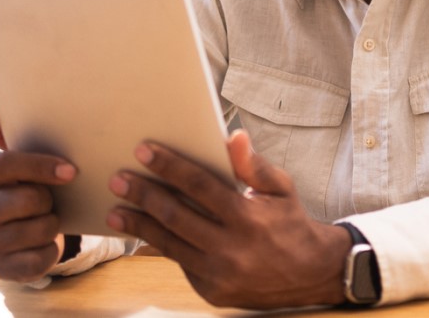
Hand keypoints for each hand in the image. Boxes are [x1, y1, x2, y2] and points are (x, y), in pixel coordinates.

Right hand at [0, 90, 76, 281]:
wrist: (18, 234)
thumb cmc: (25, 186)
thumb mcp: (20, 160)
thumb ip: (5, 129)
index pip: (8, 166)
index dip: (41, 167)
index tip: (71, 171)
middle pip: (28, 200)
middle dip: (49, 200)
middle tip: (51, 199)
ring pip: (38, 230)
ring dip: (52, 224)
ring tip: (48, 219)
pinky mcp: (1, 269)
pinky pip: (39, 260)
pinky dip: (51, 251)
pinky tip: (47, 243)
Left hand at [106, 130, 352, 308]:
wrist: (312, 275)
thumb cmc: (292, 224)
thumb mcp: (281, 189)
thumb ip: (253, 165)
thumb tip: (233, 136)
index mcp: (248, 217)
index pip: (199, 186)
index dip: (170, 166)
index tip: (143, 151)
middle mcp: (231, 248)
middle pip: (176, 216)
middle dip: (143, 195)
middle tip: (118, 179)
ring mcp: (219, 274)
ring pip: (170, 244)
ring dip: (140, 225)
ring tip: (116, 210)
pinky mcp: (212, 291)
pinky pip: (180, 263)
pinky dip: (161, 246)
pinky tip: (143, 231)